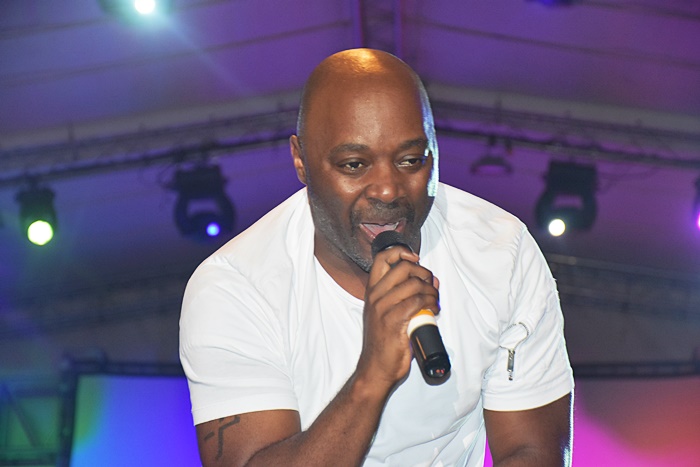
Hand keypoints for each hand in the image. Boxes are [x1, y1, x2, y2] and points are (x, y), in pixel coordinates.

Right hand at [357, 244, 439, 388]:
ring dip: (431, 291)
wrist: (375, 368)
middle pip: (403, 267)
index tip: (415, 259)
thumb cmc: (384, 342)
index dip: (401, 252)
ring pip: (414, 284)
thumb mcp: (388, 313)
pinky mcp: (394, 321)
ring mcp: (383, 308)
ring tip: (435, 301)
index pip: (382, 258)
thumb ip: (407, 295)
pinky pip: (418, 302)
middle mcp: (375, 296)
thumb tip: (432, 281)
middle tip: (430, 286)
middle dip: (423, 273)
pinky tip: (434, 309)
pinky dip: (431, 303)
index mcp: (372, 292)